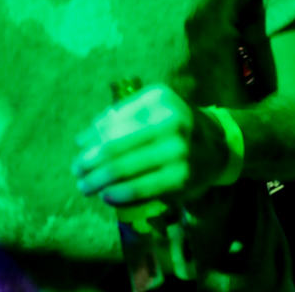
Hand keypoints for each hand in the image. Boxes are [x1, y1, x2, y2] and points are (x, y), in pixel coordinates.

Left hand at [73, 85, 226, 205]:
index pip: (115, 121)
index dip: (93, 138)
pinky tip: (107, 195)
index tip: (79, 149)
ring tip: (85, 187)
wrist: (218, 145)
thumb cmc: (175, 124)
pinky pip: (141, 190)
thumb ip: (118, 118)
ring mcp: (177, 152)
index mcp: (160, 100)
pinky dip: (119, 195)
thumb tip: (82, 140)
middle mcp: (170, 122)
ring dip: (98, 181)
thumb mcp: (153, 108)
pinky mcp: (180, 178)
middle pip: (116, 148)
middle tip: (76, 171)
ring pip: (124, 171)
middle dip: (90, 163)